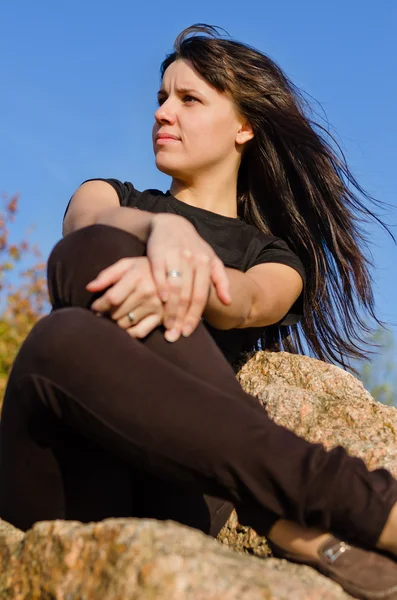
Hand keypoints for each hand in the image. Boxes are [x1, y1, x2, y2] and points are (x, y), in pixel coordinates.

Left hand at [86, 256, 164, 338]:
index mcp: (136, 276)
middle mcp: (147, 292)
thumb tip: (89, 288)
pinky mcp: (161, 317)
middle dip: (106, 314)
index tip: (95, 307)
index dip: (99, 305)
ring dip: (116, 323)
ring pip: (125, 323)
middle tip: (103, 313)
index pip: (112, 298)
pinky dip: (129, 333)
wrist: (170, 273)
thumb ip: (106, 275)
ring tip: (114, 317)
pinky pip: (139, 332)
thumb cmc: (142, 269)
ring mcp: (155, 306)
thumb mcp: (125, 265)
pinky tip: (125, 327)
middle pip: (117, 312)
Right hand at [147, 213, 230, 341]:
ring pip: (174, 288)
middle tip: (174, 335)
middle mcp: (191, 260)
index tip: (187, 332)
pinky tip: (159, 303)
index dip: (194, 316)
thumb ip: (220, 280)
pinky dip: (160, 289)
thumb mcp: (210, 259)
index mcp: (205, 264)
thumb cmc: (193, 247)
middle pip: (187, 296)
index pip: (200, 296)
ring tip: (166, 325)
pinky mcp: (158, 253)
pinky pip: (159, 275)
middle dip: (180, 318)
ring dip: (170, 309)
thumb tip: (228, 302)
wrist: (171, 224)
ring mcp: (175, 256)